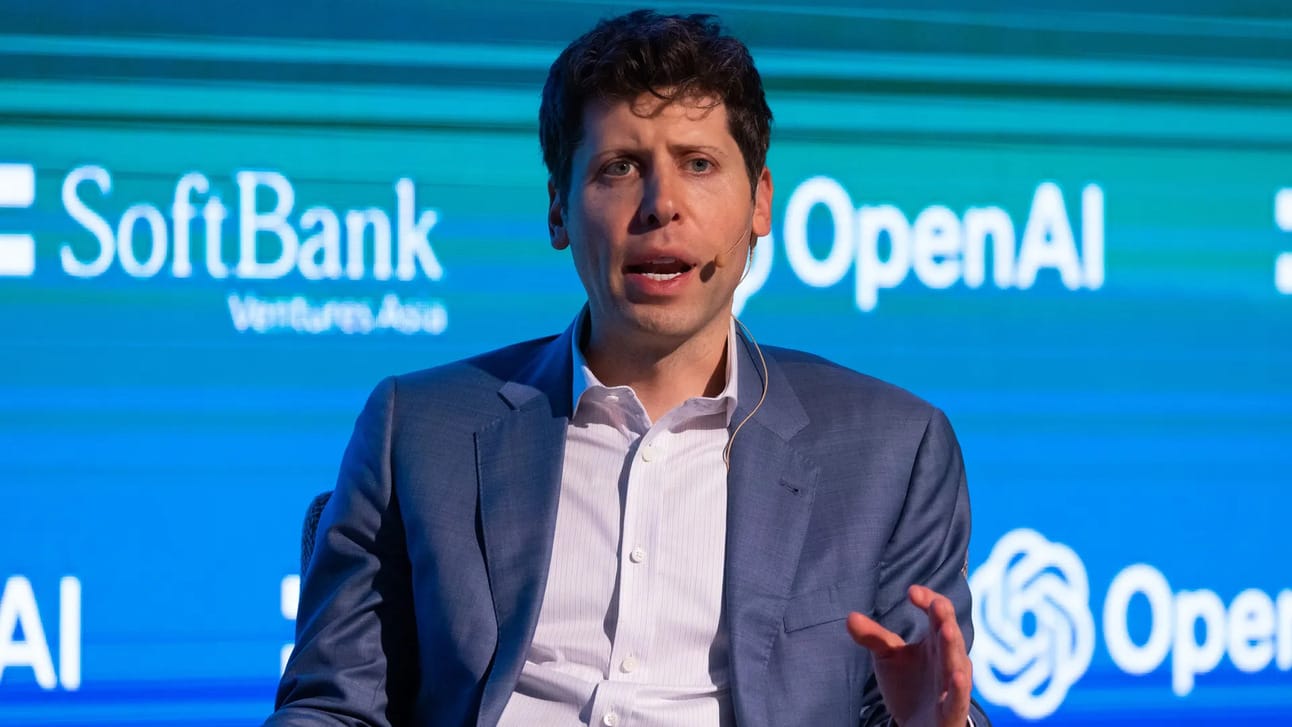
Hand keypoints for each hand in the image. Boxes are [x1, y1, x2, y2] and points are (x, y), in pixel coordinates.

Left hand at [847, 585, 971, 726]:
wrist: (916, 725)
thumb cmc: (908, 684)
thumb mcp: (888, 656)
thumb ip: (872, 637)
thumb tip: (849, 616)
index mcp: (935, 640)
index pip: (937, 612)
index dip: (928, 600)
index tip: (911, 592)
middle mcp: (948, 658)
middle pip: (949, 633)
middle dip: (944, 618)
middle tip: (936, 604)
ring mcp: (951, 684)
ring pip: (957, 663)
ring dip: (953, 646)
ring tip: (946, 630)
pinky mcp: (952, 710)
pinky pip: (958, 698)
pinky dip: (959, 688)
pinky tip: (957, 676)